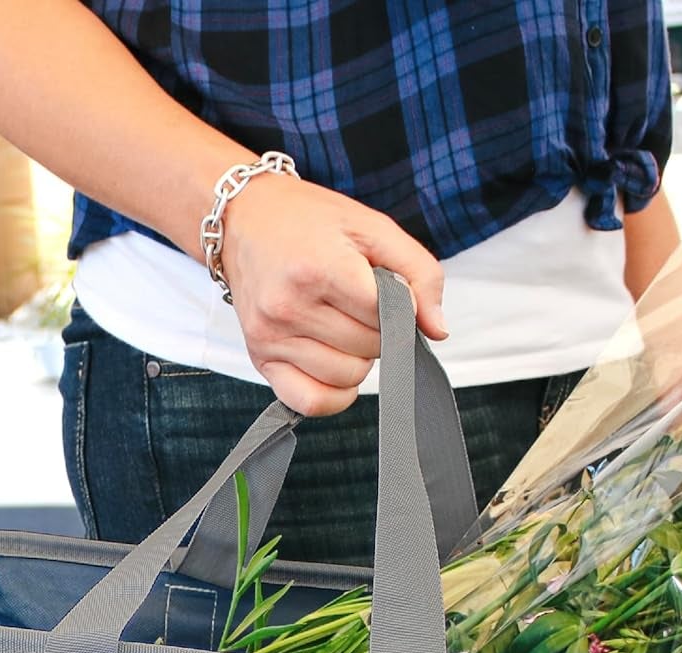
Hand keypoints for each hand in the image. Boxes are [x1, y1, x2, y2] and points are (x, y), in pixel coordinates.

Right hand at [218, 174, 446, 416]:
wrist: (244, 219)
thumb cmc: (310, 221)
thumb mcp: (372, 227)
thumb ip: (418, 273)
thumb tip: (437, 330)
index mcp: (318, 267)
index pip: (384, 314)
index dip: (399, 307)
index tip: (389, 291)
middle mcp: (288, 306)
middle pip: (369, 349)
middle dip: (379, 331)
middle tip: (360, 305)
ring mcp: (271, 337)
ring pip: (347, 377)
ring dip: (358, 359)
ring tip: (342, 325)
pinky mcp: (261, 359)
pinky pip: (312, 402)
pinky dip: (336, 394)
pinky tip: (336, 365)